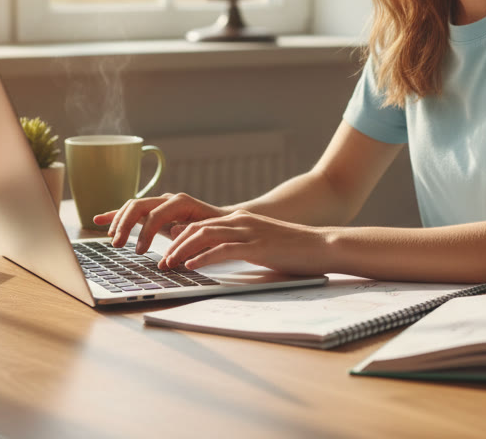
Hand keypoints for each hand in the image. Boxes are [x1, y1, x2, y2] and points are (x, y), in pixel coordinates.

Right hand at [92, 192, 228, 253]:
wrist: (222, 222)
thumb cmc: (216, 230)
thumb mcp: (207, 235)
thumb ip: (192, 233)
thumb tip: (172, 233)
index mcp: (180, 203)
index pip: (155, 213)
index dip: (145, 232)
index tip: (140, 251)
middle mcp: (167, 199)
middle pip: (138, 205)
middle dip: (125, 224)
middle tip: (117, 244)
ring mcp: (158, 203)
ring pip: (132, 206)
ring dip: (118, 221)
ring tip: (111, 238)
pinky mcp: (153, 211)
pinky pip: (131, 211)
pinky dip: (115, 214)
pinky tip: (98, 219)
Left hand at [160, 209, 330, 275]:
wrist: (322, 245)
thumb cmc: (293, 249)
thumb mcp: (260, 243)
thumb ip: (239, 245)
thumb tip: (217, 257)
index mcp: (240, 219)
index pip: (200, 225)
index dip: (180, 239)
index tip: (168, 255)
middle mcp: (241, 221)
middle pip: (197, 228)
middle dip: (175, 246)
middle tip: (163, 263)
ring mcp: (249, 232)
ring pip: (204, 236)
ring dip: (183, 251)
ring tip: (170, 265)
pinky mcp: (257, 246)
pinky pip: (223, 250)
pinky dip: (203, 258)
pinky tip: (192, 266)